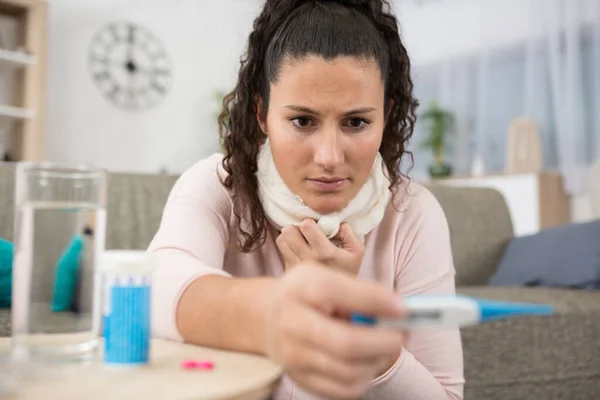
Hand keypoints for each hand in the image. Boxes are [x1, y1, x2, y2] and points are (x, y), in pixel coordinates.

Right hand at [263, 262, 403, 398]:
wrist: (267, 318)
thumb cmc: (305, 294)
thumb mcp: (325, 277)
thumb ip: (359, 291)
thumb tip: (397, 310)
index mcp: (302, 289)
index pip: (342, 295)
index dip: (377, 302)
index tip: (403, 309)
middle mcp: (293, 324)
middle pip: (346, 344)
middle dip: (383, 342)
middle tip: (401, 335)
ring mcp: (294, 357)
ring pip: (349, 372)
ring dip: (377, 360)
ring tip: (383, 347)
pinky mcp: (300, 379)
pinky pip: (343, 390)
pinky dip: (363, 378)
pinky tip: (366, 361)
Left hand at [276, 220, 363, 274]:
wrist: (338, 295)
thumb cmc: (348, 269)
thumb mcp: (357, 251)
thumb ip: (349, 233)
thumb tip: (337, 222)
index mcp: (325, 252)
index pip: (306, 226)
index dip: (309, 222)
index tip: (315, 227)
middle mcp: (308, 259)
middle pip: (288, 231)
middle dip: (296, 227)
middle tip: (304, 231)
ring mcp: (296, 266)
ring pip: (281, 240)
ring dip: (289, 235)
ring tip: (299, 238)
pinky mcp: (290, 271)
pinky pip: (282, 251)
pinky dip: (288, 246)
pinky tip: (299, 249)